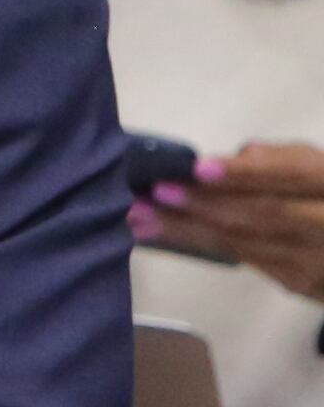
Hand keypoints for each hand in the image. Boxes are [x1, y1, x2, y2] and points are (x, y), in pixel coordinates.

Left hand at [142, 141, 323, 298]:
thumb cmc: (320, 193)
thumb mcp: (311, 166)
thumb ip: (274, 161)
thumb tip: (223, 164)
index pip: (290, 175)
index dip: (245, 174)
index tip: (198, 169)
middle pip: (264, 215)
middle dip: (205, 205)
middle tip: (153, 193)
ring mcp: (317, 261)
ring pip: (247, 243)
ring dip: (187, 230)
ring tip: (138, 215)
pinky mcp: (300, 284)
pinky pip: (244, 259)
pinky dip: (199, 244)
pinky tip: (162, 233)